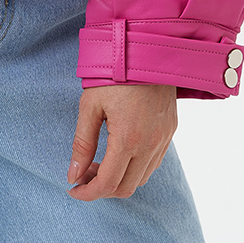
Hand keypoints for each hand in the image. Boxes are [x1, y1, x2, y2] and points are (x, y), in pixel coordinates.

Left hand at [67, 83, 176, 199]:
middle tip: (83, 175)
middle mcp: (150, 144)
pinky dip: (134, 168)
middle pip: (126, 188)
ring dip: (119, 179)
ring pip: (141, 178)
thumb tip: (74, 175)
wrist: (147, 49)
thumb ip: (82, 143)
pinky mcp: (170, 131)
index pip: (108, 184)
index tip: (73, 189)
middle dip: (101, 188)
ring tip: (99, 164)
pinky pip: (153, 163)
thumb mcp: (90, 105)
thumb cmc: (114, 74)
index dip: (88, 193)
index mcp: (128, 139)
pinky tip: (119, 153)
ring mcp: (163, 139)